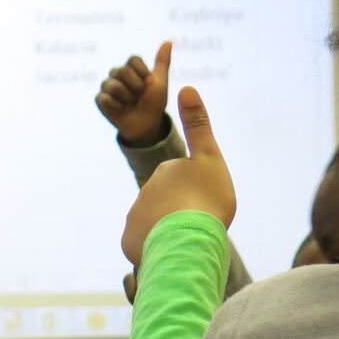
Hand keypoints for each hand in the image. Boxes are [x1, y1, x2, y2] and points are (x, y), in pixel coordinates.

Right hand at [96, 41, 172, 145]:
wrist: (146, 125)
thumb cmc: (153, 103)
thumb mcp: (160, 83)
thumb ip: (162, 62)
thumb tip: (169, 42)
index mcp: (131, 67)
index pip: (133, 59)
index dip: (143, 72)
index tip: (150, 83)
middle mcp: (117, 74)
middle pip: (122, 71)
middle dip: (136, 87)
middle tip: (140, 97)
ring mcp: (107, 86)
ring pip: (114, 86)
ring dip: (127, 98)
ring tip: (131, 104)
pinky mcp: (100, 100)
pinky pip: (105, 98)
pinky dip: (116, 105)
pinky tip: (121, 109)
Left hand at [121, 87, 235, 266]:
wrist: (187, 241)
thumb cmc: (206, 201)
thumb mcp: (210, 159)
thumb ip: (198, 126)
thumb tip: (186, 86)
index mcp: (165, 171)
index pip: (182, 181)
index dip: (197, 194)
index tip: (205, 204)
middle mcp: (145, 191)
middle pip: (168, 203)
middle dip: (181, 213)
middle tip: (198, 225)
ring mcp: (134, 217)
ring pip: (155, 224)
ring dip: (167, 232)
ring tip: (184, 242)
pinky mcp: (128, 241)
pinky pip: (143, 244)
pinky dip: (154, 249)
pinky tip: (168, 252)